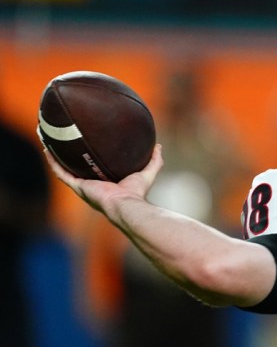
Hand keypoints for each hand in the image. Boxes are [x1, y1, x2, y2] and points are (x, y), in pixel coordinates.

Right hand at [44, 144, 163, 215]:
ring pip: (65, 169)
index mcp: (106, 184)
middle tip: (66, 142)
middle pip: (78, 169)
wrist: (126, 204)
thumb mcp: (147, 172)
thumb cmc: (136, 193)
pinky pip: (61, 173)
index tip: (89, 147)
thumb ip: (154, 161)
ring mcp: (83, 186)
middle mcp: (92, 185)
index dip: (91, 159)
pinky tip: (48, 150)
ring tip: (51, 142)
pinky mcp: (78, 187)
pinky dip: (53, 162)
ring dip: (57, 157)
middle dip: (71, 157)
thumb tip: (158, 146)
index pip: (96, 169)